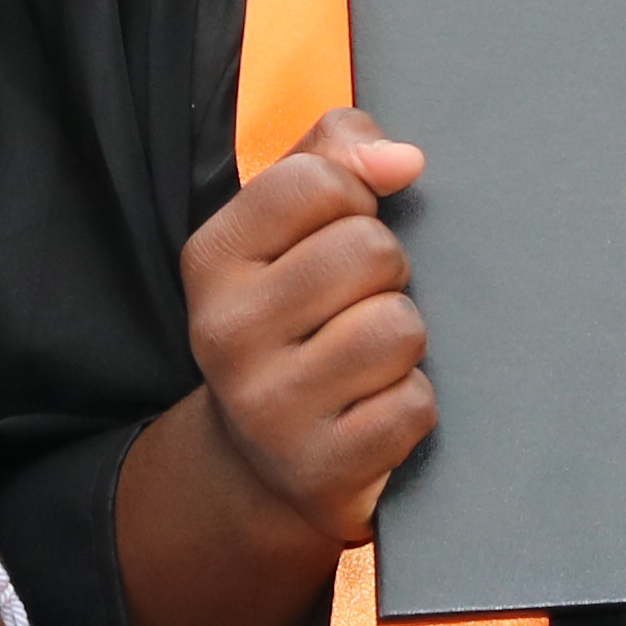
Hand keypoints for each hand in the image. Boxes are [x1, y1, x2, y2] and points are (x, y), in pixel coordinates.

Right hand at [178, 108, 436, 545]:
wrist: (259, 465)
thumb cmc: (292, 320)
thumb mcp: (287, 230)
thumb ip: (334, 156)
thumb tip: (401, 160)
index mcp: (211, 260)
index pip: (318, 181)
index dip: (357, 199)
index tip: (343, 230)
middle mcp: (225, 332)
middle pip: (370, 251)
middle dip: (388, 275)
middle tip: (354, 308)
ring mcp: (267, 408)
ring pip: (398, 328)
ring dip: (403, 344)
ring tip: (364, 361)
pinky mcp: (318, 469)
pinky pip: (414, 405)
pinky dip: (409, 405)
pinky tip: (369, 412)